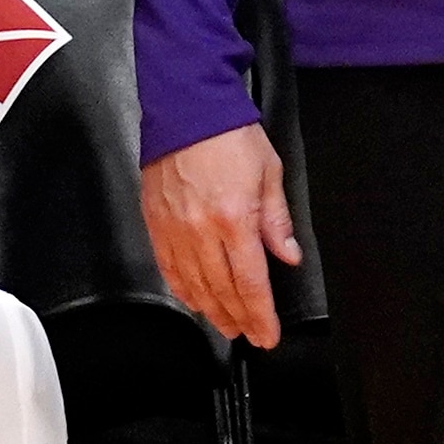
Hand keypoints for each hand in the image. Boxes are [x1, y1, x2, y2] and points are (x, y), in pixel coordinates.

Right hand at [144, 126, 300, 349]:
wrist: (186, 107)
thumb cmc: (228, 133)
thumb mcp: (269, 172)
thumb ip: (277, 220)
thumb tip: (288, 255)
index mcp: (235, 219)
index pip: (251, 282)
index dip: (261, 315)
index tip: (268, 334)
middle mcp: (201, 230)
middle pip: (222, 290)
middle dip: (239, 319)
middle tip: (251, 336)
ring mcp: (174, 229)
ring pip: (193, 285)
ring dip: (212, 310)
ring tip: (227, 325)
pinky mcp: (156, 222)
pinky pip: (168, 267)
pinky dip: (182, 289)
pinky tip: (194, 300)